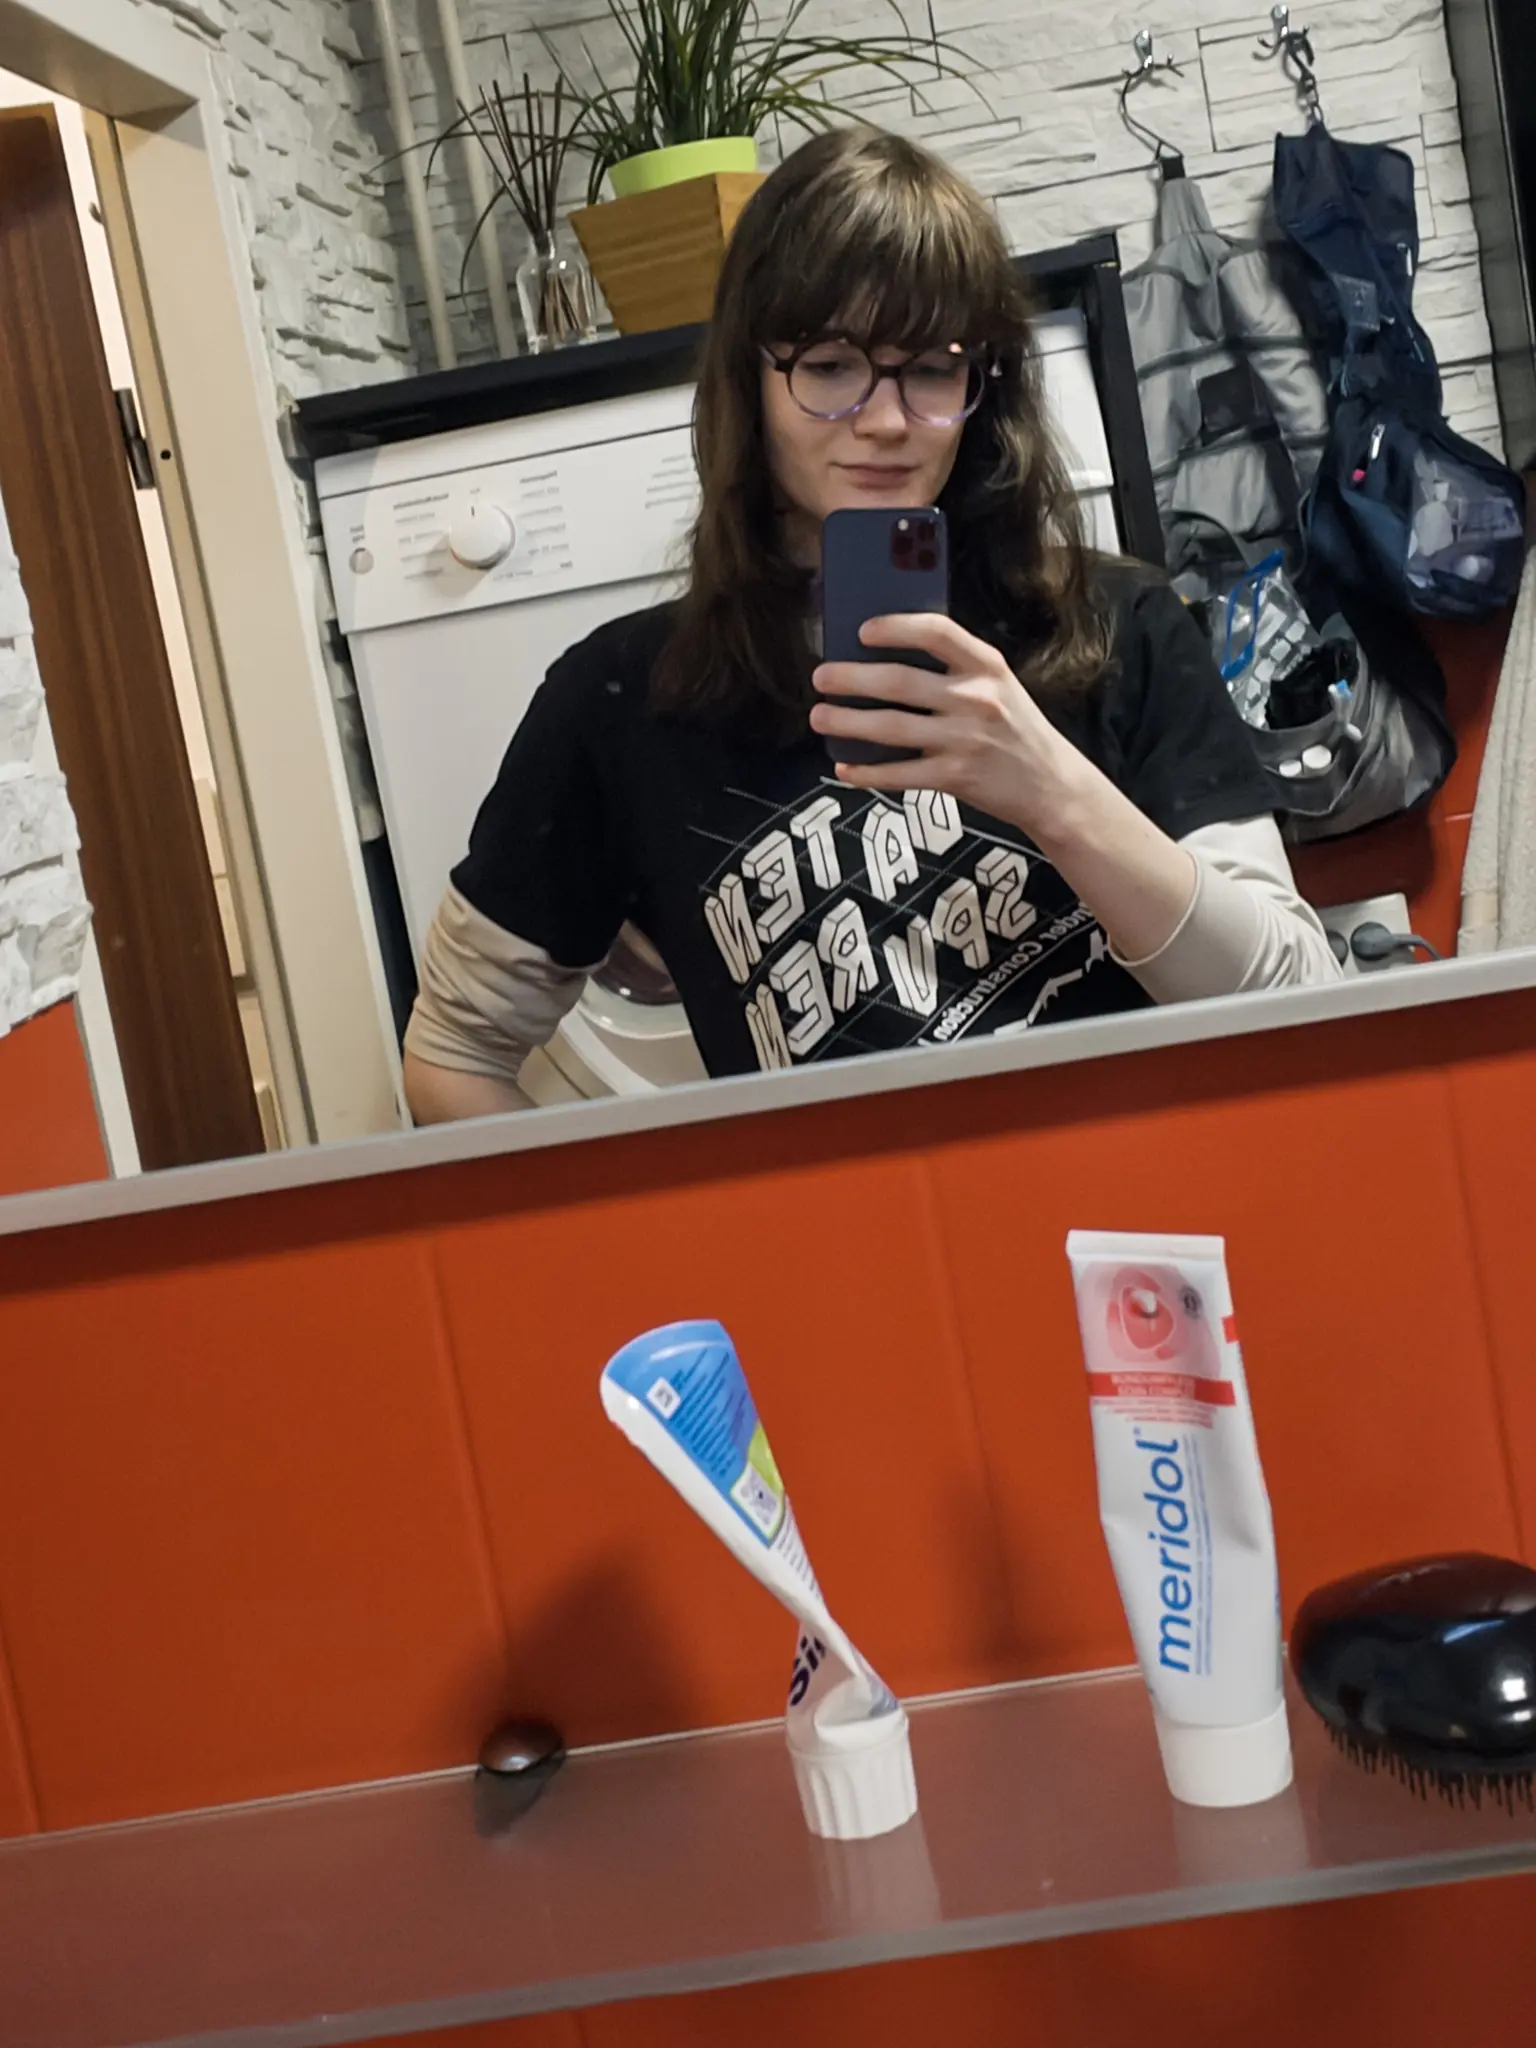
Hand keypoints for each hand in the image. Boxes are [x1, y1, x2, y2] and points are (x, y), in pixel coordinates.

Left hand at [810, 613, 1079, 834]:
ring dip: (847, 721)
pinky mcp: (955, 777)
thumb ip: (956, 669)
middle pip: (899, 681)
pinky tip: (844, 766)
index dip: (895, 627)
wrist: (1052, 785)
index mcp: (987, 666)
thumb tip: (887, 657)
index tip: (863, 630)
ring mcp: (964, 739)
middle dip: (851, 678)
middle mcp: (976, 699)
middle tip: (821, 677)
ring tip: (820, 716)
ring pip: (890, 727)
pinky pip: (899, 774)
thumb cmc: (1015, 729)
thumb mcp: (999, 685)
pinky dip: (866, 772)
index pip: (937, 632)